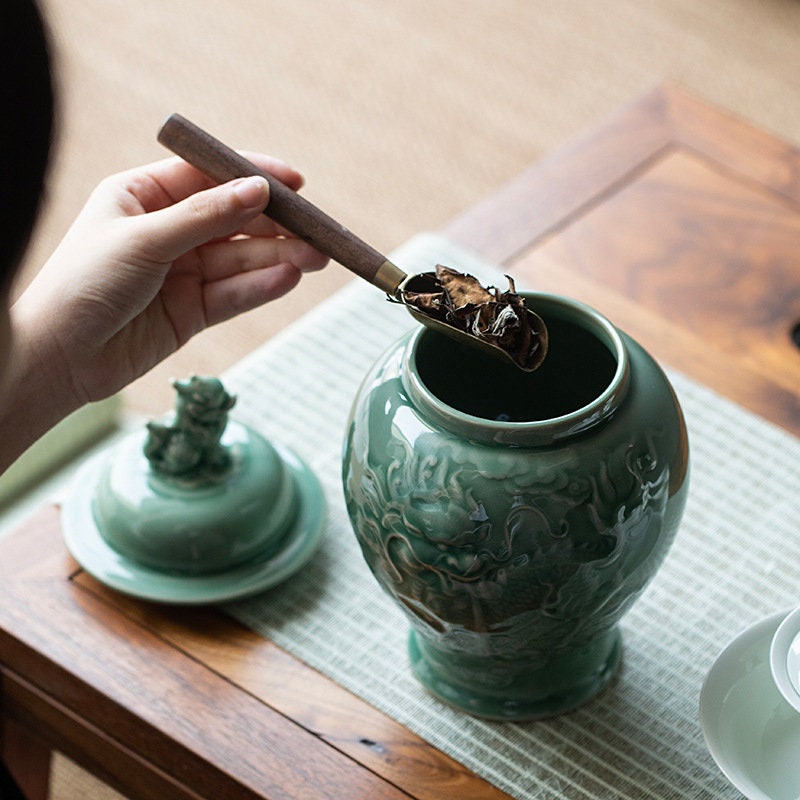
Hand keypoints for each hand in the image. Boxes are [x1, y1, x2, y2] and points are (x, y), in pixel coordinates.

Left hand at [11, 154, 327, 404]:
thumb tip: (257, 191)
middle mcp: (168, 231)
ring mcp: (183, 272)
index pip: (209, 177)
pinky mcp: (193, 310)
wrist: (60, 358)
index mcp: (143, 196)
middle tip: (317, 231)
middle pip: (234, 221)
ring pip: (241, 259)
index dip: (253, 177)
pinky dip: (262, 287)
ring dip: (279, 258)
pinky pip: (235, 294)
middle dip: (276, 226)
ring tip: (316, 258)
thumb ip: (205, 217)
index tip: (295, 183)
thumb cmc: (83, 285)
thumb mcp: (144, 239)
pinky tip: (288, 279)